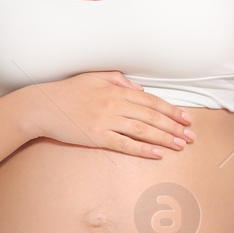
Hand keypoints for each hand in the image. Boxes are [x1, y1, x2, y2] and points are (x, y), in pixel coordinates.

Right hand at [20, 70, 193, 158]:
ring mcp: (105, 121)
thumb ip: (118, 80)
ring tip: (181, 145)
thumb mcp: (94, 77)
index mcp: (116, 90)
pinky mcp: (96, 137)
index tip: (186, 118)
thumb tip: (139, 89)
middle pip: (151, 116)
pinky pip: (124, 144)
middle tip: (191, 136)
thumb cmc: (68, 91)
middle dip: (174, 126)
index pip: (151, 101)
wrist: (42, 106)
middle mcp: (114, 104)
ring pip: (142, 130)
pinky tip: (157, 154)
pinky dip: (142, 149)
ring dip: (164, 138)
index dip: (171, 110)